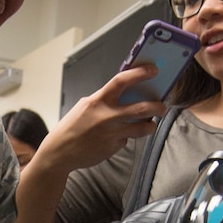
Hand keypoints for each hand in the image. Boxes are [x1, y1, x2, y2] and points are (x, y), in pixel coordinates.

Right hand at [30, 63, 162, 175]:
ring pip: (143, 128)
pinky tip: (116, 138)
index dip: (140, 73)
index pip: (122, 81)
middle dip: (158, 106)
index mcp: (98, 101)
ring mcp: (112, 134)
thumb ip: (104, 100)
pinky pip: (127, 140)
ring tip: (151, 123)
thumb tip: (127, 95)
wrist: (60, 153)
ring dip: (151, 125)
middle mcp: (107, 117)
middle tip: (162, 106)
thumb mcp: (85, 106)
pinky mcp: (114, 148)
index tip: (154, 70)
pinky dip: (126, 137)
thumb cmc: (72, 126)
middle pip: (142, 108)